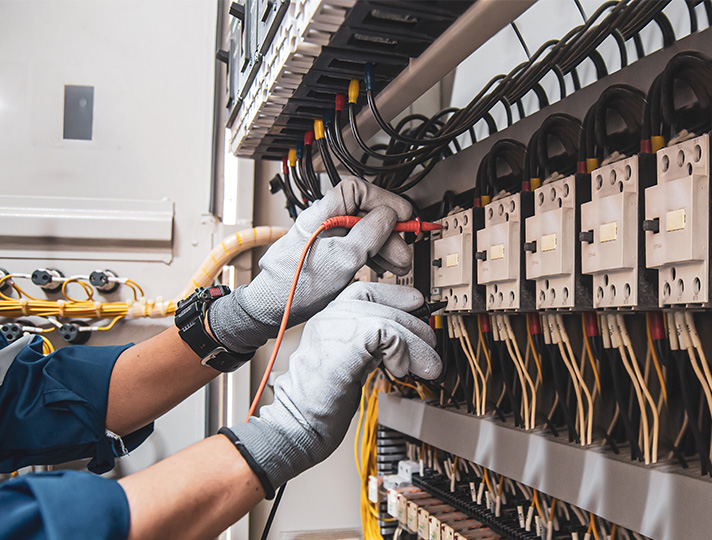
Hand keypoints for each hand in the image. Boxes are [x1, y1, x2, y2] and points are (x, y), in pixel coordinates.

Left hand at [208, 177, 412, 353]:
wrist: (271, 310)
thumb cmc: (295, 287)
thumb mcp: (341, 260)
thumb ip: (367, 235)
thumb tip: (389, 216)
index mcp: (321, 214)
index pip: (357, 191)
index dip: (383, 200)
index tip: (402, 216)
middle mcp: (324, 223)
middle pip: (365, 214)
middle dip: (389, 232)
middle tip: (403, 252)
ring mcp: (327, 239)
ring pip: (364, 233)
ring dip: (385, 247)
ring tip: (399, 265)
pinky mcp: (330, 255)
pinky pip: (357, 248)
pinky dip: (374, 256)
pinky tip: (384, 268)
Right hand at [224, 282, 440, 493]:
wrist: (298, 423)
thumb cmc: (319, 404)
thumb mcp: (349, 364)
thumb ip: (368, 347)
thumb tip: (402, 341)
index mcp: (327, 319)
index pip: (364, 292)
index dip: (394, 296)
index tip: (417, 303)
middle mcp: (329, 316)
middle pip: (382, 303)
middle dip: (414, 325)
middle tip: (431, 350)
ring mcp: (336, 325)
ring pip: (391, 319)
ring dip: (417, 345)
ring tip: (428, 367)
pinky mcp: (348, 340)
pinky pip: (390, 335)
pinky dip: (405, 353)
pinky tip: (401, 371)